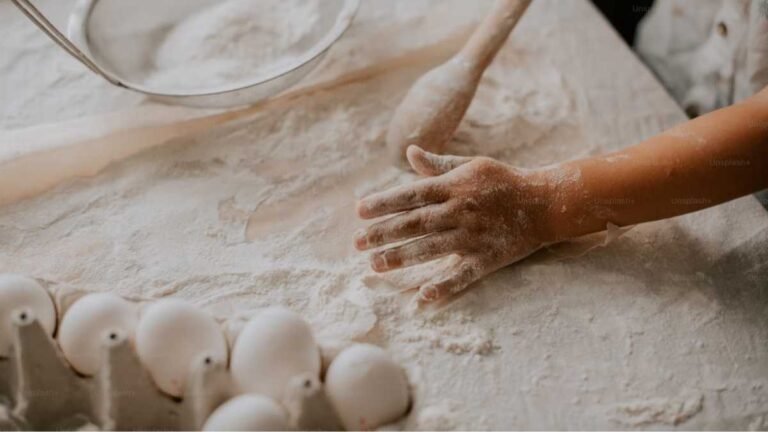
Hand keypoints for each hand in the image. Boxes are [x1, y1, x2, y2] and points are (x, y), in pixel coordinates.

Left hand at [355, 145, 556, 301]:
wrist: (546, 203)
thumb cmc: (503, 181)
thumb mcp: (472, 166)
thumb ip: (438, 165)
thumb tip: (409, 152)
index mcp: (454, 186)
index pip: (411, 195)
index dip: (384, 203)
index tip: (359, 211)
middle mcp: (460, 211)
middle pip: (415, 223)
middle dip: (384, 233)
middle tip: (357, 243)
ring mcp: (473, 236)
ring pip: (431, 248)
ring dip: (402, 258)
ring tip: (375, 265)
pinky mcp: (487, 258)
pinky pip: (462, 276)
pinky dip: (443, 287)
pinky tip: (421, 298)